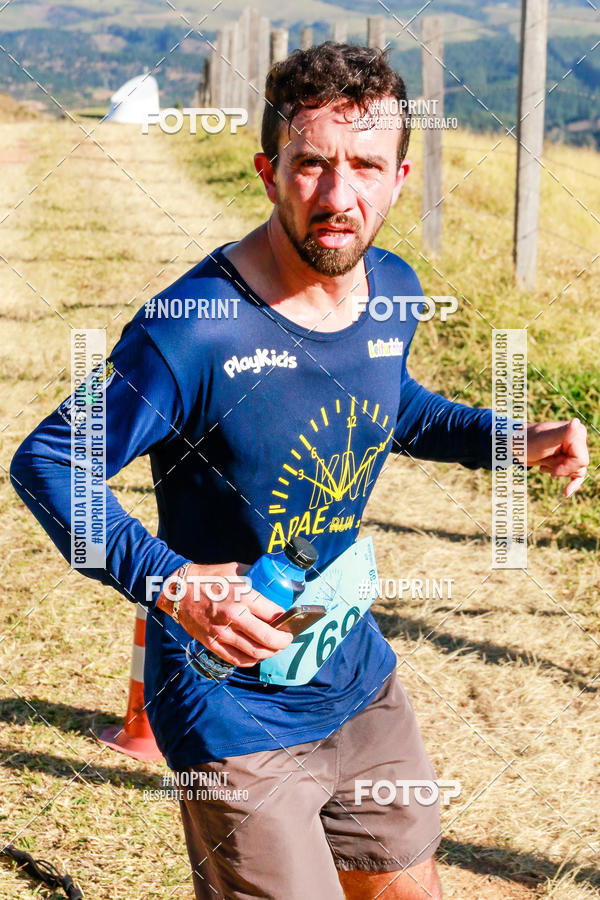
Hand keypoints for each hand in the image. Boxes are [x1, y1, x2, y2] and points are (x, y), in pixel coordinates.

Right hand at [157, 562, 292, 665]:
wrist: (177, 590)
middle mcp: (234, 617)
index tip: (290, 621)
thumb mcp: (236, 570)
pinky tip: (256, 655)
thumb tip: (274, 584)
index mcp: (242, 597)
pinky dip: (251, 660)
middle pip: (269, 639)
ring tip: (274, 648)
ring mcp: (222, 633)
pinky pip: (237, 659)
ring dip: (270, 653)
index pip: (274, 615)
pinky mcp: (212, 643)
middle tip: (287, 638)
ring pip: (255, 653)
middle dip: (283, 642)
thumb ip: (255, 578)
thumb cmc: (208, 577)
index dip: (287, 620)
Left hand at [524, 418, 588, 497]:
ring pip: (576, 471)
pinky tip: (566, 493)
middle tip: (545, 461)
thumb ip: (562, 433)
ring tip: (544, 463)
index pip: (580, 459)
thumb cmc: (527, 441)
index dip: (567, 467)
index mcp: (576, 432)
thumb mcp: (543, 439)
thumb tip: (576, 422)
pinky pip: (577, 475)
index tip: (553, 470)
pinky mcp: (569, 459)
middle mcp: (578, 439)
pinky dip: (572, 484)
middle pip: (579, 466)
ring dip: (558, 471)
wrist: (516, 446)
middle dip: (561, 469)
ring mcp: (573, 449)